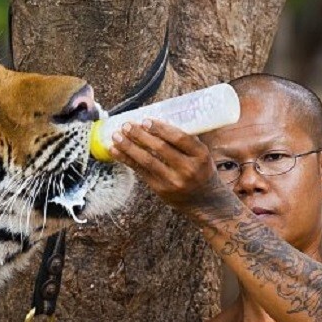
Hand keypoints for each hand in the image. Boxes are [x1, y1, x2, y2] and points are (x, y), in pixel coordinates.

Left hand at [109, 119, 223, 212]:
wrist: (206, 203)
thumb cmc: (201, 172)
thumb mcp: (202, 155)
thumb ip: (186, 141)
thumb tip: (159, 118)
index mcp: (201, 156)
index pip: (180, 138)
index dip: (161, 129)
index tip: (146, 120)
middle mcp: (188, 169)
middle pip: (160, 149)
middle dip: (140, 135)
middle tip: (127, 125)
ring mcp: (173, 181)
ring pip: (147, 161)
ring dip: (129, 147)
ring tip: (116, 136)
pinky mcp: (160, 190)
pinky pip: (141, 172)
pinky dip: (127, 160)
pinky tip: (115, 151)